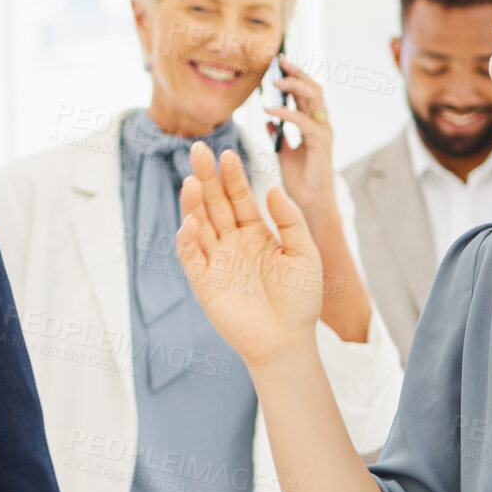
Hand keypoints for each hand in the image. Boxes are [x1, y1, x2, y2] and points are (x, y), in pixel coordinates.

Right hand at [175, 143, 322, 366]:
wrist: (287, 341)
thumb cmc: (301, 300)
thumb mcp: (304, 254)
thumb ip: (290, 221)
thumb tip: (272, 189)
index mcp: (256, 233)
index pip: (240, 198)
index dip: (232, 176)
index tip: (228, 154)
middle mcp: (233, 243)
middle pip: (215, 204)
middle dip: (207, 178)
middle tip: (198, 150)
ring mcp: (216, 261)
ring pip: (200, 225)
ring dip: (194, 203)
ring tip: (192, 181)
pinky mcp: (204, 283)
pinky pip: (191, 257)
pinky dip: (187, 240)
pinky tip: (190, 222)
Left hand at [263, 55, 336, 217]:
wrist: (310, 203)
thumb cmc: (301, 180)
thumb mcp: (284, 152)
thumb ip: (279, 134)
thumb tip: (269, 119)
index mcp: (313, 124)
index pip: (307, 92)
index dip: (295, 76)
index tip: (280, 63)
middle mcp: (321, 124)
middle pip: (313, 88)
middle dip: (297, 72)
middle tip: (280, 60)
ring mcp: (323, 131)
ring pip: (314, 98)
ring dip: (294, 86)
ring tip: (275, 81)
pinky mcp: (321, 142)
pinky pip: (302, 121)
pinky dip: (285, 113)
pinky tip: (269, 110)